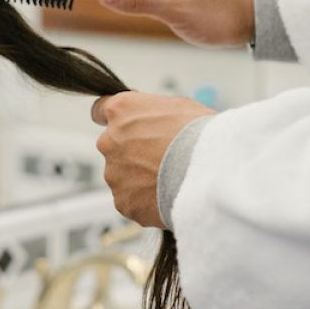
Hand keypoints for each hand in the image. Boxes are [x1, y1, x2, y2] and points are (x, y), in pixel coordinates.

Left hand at [91, 92, 214, 226]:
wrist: (209, 172)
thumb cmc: (200, 135)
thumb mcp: (179, 107)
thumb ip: (155, 115)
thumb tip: (155, 122)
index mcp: (121, 111)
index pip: (100, 111)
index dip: (116, 120)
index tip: (122, 126)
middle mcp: (109, 141)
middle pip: (114, 148)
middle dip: (133, 153)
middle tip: (161, 160)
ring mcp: (113, 174)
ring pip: (123, 176)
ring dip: (140, 179)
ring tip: (171, 180)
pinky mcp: (122, 201)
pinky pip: (132, 201)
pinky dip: (146, 201)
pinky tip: (168, 196)